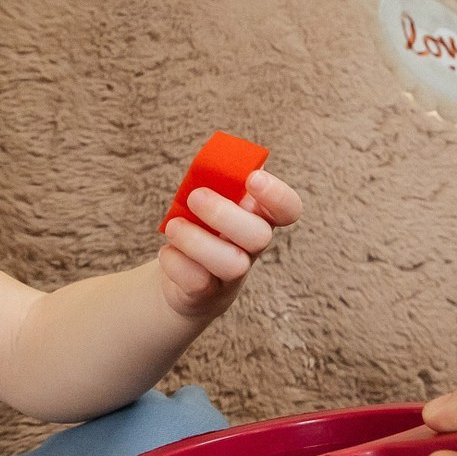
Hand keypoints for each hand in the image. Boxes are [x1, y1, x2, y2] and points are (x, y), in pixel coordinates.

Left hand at [157, 167, 301, 321]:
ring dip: (197, 241)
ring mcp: (233, 273)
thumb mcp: (209, 195)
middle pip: (259, 236)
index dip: (277, 195)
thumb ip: (215, 179)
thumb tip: (212, 162)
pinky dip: (176, 262)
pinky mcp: (208, 293)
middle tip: (195, 197)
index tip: (253, 179)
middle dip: (225, 214)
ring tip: (173, 226)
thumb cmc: (200, 222)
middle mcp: (253, 246)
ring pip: (232, 265)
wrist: (182, 272)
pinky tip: (168, 251)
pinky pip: (198, 282)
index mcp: (259, 215)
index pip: (288, 209)